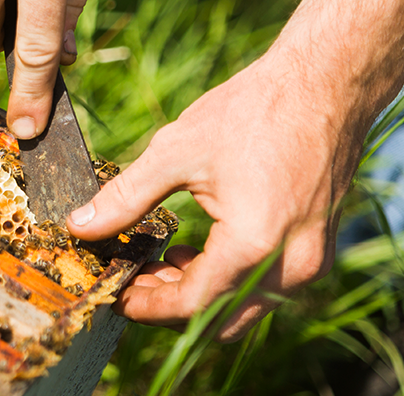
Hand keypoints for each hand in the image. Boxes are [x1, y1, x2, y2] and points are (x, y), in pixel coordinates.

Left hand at [65, 50, 362, 340]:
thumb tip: (78, 226)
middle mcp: (290, 265)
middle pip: (220, 320)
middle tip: (132, 280)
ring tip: (159, 261)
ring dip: (200, 294)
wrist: (325, 83)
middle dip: (171, 308)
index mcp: (253, 245)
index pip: (191, 306)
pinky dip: (228, 281)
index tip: (115, 295)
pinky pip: (267, 287)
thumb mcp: (176, 152)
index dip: (147, 307)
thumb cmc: (253, 111)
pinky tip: (197, 249)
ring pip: (245, 308)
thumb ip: (125, 198)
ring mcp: (312, 261)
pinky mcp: (319, 249)